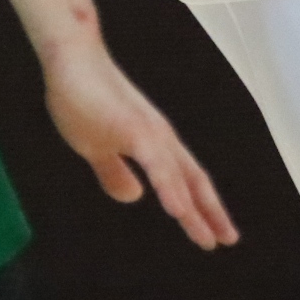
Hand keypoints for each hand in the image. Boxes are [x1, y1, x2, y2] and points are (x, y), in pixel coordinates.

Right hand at [41, 44, 237, 250]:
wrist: (70, 59)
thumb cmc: (82, 98)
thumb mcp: (96, 147)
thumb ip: (114, 172)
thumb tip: (134, 197)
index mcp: (153, 144)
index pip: (185, 180)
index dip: (201, 207)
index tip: (216, 234)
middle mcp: (160, 138)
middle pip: (193, 180)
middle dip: (210, 213)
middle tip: (228, 240)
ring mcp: (150, 133)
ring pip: (179, 177)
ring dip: (195, 209)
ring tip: (210, 238)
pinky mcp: (134, 129)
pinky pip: (157, 164)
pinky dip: (170, 188)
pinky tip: (178, 210)